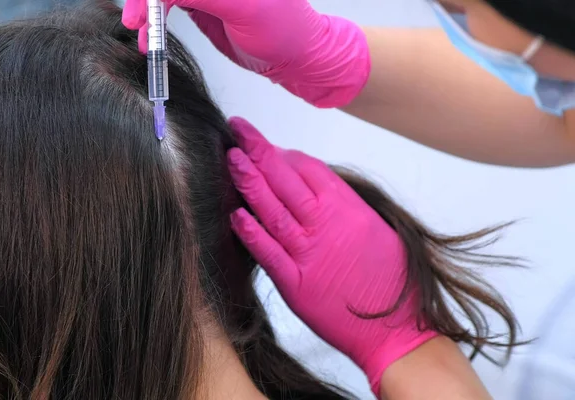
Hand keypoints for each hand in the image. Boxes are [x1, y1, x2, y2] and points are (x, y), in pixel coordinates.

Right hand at [121, 0, 370, 106]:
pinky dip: (157, 20)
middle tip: (134, 23)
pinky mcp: (202, 2)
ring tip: (143, 37)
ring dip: (148, 11)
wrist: (296, 57)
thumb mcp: (242, 8)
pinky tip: (151, 37)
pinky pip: (170, 4)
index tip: (139, 13)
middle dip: (146, 1)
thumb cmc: (282, 30)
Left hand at [226, 117, 437, 394]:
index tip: (267, 146)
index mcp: (350, 210)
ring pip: (274, 211)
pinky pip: (270, 254)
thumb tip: (321, 189)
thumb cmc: (395, 281)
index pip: (310, 170)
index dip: (284, 154)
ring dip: (250, 183)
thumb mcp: (380, 231)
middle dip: (259, 152)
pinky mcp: (298, 286)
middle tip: (238, 130)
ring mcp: (311, 255)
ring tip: (231, 159)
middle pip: (287, 181)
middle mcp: (328, 227)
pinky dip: (252, 233)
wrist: (401, 329)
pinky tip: (235, 214)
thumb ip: (347, 208)